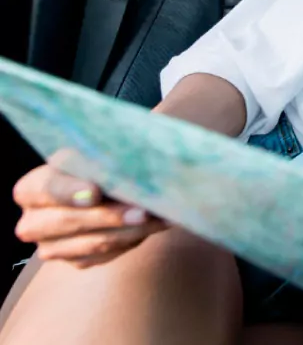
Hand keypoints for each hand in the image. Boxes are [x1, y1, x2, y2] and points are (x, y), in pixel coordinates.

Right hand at [12, 152, 166, 267]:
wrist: (100, 188)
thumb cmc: (96, 165)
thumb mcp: (93, 154)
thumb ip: (101, 160)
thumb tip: (126, 167)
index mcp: (31, 189)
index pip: (47, 189)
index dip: (70, 191)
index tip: (95, 191)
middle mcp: (33, 222)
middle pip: (70, 222)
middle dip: (110, 216)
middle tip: (142, 211)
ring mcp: (52, 247)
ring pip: (94, 242)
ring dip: (131, 231)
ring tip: (160, 218)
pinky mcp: (76, 261)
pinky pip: (106, 255)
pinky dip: (134, 239)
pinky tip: (155, 225)